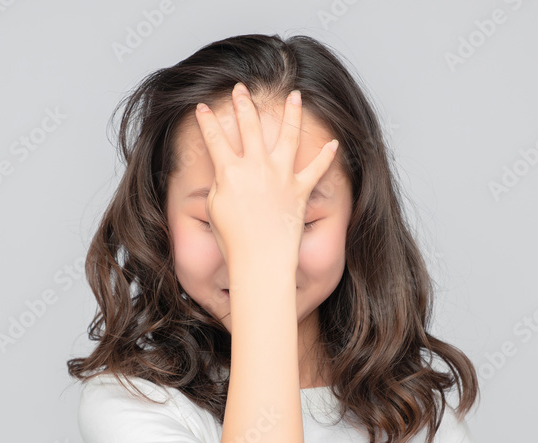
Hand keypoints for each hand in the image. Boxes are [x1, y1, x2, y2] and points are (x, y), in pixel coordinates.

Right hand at [193, 82, 339, 271]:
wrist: (260, 259)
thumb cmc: (234, 240)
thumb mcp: (215, 207)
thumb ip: (221, 183)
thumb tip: (228, 173)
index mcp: (230, 171)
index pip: (214, 138)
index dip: (206, 121)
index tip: (202, 106)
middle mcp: (256, 167)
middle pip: (249, 126)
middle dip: (243, 103)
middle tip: (241, 88)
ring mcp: (281, 177)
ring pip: (288, 136)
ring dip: (291, 113)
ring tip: (295, 95)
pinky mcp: (300, 190)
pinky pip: (316, 170)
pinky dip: (326, 157)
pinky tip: (334, 143)